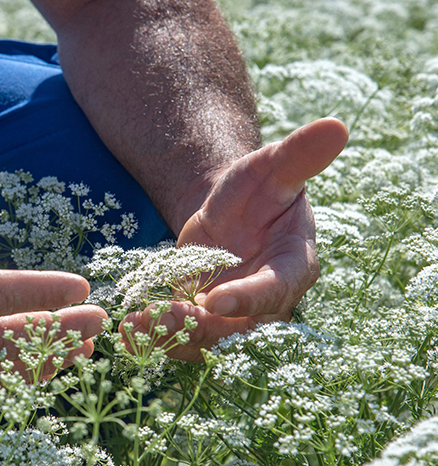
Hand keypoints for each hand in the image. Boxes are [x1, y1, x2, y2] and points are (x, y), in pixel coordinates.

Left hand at [120, 118, 348, 361]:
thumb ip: (299, 155)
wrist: (229, 211)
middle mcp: (268, 303)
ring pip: (207, 340)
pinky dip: (156, 336)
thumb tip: (336, 125)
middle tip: (163, 318)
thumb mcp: (272, 168)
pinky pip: (184, 338)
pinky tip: (128, 328)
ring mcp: (236, 319)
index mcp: (293, 267)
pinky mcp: (206, 323)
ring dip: (171, 336)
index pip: (276, 291)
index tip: (214, 301)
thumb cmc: (258, 187)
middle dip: (201, 329)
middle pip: (240, 330)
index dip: (248, 300)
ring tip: (134, 325)